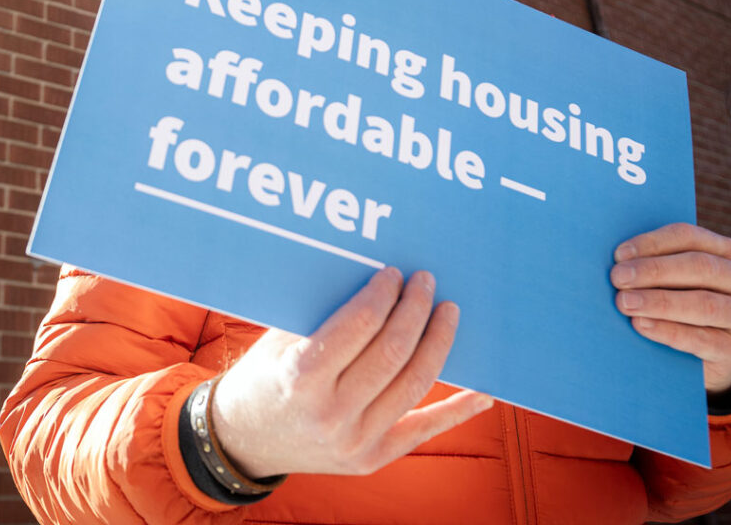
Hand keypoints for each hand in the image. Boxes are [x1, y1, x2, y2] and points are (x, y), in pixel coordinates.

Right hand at [210, 267, 492, 477]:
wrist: (247, 440)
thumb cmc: (263, 375)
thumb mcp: (278, 337)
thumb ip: (322, 310)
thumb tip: (373, 274)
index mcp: (301, 378)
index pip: (358, 326)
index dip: (383, 294)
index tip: (394, 272)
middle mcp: (331, 414)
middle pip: (393, 353)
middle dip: (415, 309)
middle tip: (426, 281)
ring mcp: (355, 442)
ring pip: (414, 384)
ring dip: (438, 342)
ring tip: (448, 311)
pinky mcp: (373, 457)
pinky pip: (423, 427)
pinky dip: (457, 408)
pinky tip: (483, 388)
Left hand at [610, 223, 730, 392]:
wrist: (710, 352)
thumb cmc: (681, 299)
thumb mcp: (675, 278)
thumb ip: (656, 263)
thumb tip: (617, 258)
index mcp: (725, 250)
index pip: (688, 236)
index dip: (652, 243)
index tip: (619, 254)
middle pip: (699, 267)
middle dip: (654, 271)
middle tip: (618, 278)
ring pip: (704, 304)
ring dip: (659, 302)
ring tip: (625, 303)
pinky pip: (701, 338)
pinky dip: (667, 330)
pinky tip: (641, 324)